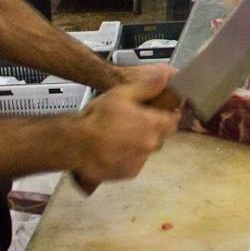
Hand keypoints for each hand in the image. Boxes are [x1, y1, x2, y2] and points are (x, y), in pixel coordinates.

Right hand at [72, 66, 179, 189]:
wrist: (75, 144)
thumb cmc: (96, 118)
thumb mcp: (121, 94)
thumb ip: (147, 87)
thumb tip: (164, 77)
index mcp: (152, 124)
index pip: (173, 121)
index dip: (167, 116)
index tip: (159, 114)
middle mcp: (150, 144)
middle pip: (161, 137)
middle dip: (152, 130)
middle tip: (134, 123)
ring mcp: (140, 160)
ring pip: (147, 151)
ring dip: (140, 144)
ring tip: (120, 137)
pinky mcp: (129, 173)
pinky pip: (135, 163)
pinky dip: (129, 158)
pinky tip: (115, 149)